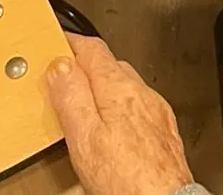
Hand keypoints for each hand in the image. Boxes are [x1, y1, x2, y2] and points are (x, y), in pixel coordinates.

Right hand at [46, 34, 192, 194]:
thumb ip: (71, 97)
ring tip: (87, 104)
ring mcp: (156, 112)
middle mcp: (141, 93)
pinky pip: (139, 107)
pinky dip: (123, 108)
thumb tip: (60, 65)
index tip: (58, 43)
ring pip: (127, 86)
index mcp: (118, 87)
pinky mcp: (163, 132)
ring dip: (106, 87)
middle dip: (87, 66)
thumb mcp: (84, 137)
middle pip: (110, 64)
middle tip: (66, 76)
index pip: (92, 48)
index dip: (72, 43)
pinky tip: (115, 128)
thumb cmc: (126, 180)